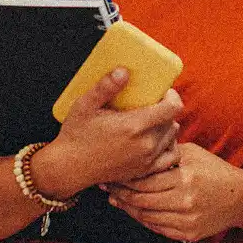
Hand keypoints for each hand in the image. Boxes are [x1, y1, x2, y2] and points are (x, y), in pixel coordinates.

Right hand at [31, 70, 182, 196]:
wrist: (69, 168)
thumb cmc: (76, 135)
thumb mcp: (85, 106)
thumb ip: (105, 87)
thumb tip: (124, 71)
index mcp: (134, 126)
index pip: (173, 108)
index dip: (172, 96)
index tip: (162, 91)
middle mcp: (145, 145)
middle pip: (173, 121)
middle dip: (167, 110)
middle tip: (153, 103)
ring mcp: (146, 161)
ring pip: (172, 138)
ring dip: (167, 127)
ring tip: (152, 120)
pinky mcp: (143, 171)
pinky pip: (169, 157)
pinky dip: (167, 146)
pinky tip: (156, 140)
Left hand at [104, 143, 242, 242]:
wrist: (240, 198)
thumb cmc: (214, 171)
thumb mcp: (193, 153)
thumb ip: (167, 152)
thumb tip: (139, 148)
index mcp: (185, 178)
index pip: (144, 181)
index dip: (125, 179)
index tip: (113, 174)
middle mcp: (184, 201)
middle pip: (141, 200)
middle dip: (120, 194)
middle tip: (108, 187)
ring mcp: (186, 220)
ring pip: (146, 217)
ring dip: (128, 208)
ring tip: (116, 199)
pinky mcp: (187, 233)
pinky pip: (157, 228)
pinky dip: (143, 219)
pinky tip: (134, 210)